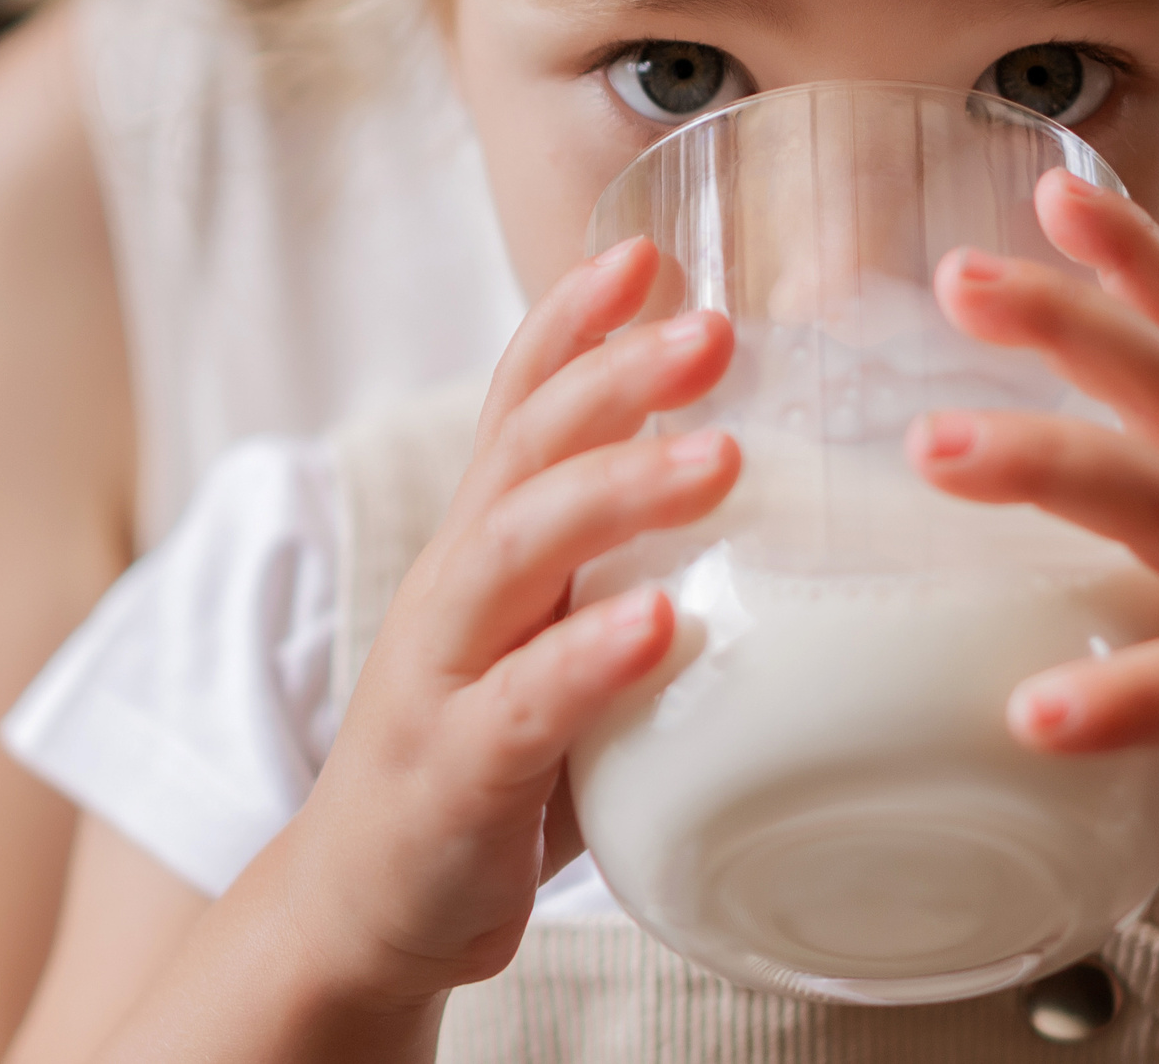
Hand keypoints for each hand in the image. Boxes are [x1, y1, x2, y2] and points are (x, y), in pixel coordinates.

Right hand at [277, 237, 739, 1007]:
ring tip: (716, 457)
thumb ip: (629, 569)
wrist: (366, 910)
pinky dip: (589, 659)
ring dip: (615, 491)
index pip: (517, 404)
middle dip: (615, 376)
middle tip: (715, 326)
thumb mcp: (552, 638)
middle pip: (523, 449)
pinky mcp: (454, 773)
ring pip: (517, 551)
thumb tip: (792, 512)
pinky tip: (660, 626)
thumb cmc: (491, 760)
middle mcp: (456, 588)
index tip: (645, 248)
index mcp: (486, 547)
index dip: (571, 322)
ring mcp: (443, 674)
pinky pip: (523, 706)